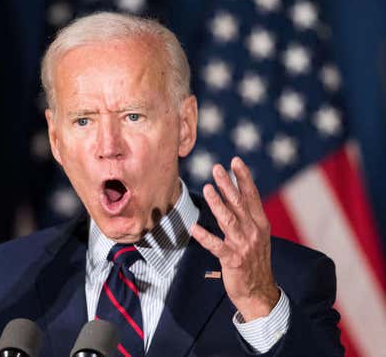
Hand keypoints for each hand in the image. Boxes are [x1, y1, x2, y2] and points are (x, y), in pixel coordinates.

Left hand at [191, 157, 278, 321]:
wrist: (259, 292)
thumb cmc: (254, 261)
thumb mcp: (256, 236)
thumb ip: (246, 216)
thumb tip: (235, 195)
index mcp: (260, 224)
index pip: (251, 196)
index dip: (243, 178)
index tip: (235, 161)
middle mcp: (253, 232)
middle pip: (238, 203)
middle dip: (227, 184)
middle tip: (216, 168)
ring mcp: (243, 246)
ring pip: (228, 220)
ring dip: (217, 203)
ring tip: (208, 188)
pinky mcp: (232, 260)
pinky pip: (216, 246)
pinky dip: (205, 236)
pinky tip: (194, 228)